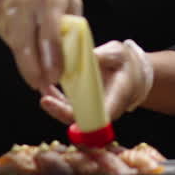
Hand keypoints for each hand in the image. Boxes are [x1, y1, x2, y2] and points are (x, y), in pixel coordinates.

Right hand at [0, 0, 81, 90]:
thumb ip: (71, 25)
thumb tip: (73, 55)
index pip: (50, 34)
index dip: (52, 58)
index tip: (55, 76)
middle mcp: (26, 5)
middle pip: (26, 44)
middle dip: (33, 69)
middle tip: (41, 86)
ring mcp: (8, 11)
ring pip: (15, 46)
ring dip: (25, 66)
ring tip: (36, 80)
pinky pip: (9, 41)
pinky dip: (18, 53)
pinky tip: (27, 57)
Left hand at [39, 39, 154, 124]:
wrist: (131, 72)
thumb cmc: (126, 63)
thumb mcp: (117, 54)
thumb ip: (103, 55)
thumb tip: (86, 55)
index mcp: (117, 98)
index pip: (102, 115)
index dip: (86, 118)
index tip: (71, 115)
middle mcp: (104, 109)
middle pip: (82, 120)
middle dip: (61, 112)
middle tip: (46, 100)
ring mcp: (93, 109)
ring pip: (72, 115)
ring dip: (55, 105)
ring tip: (43, 88)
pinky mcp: (83, 105)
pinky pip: (68, 107)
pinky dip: (56, 99)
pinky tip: (46, 87)